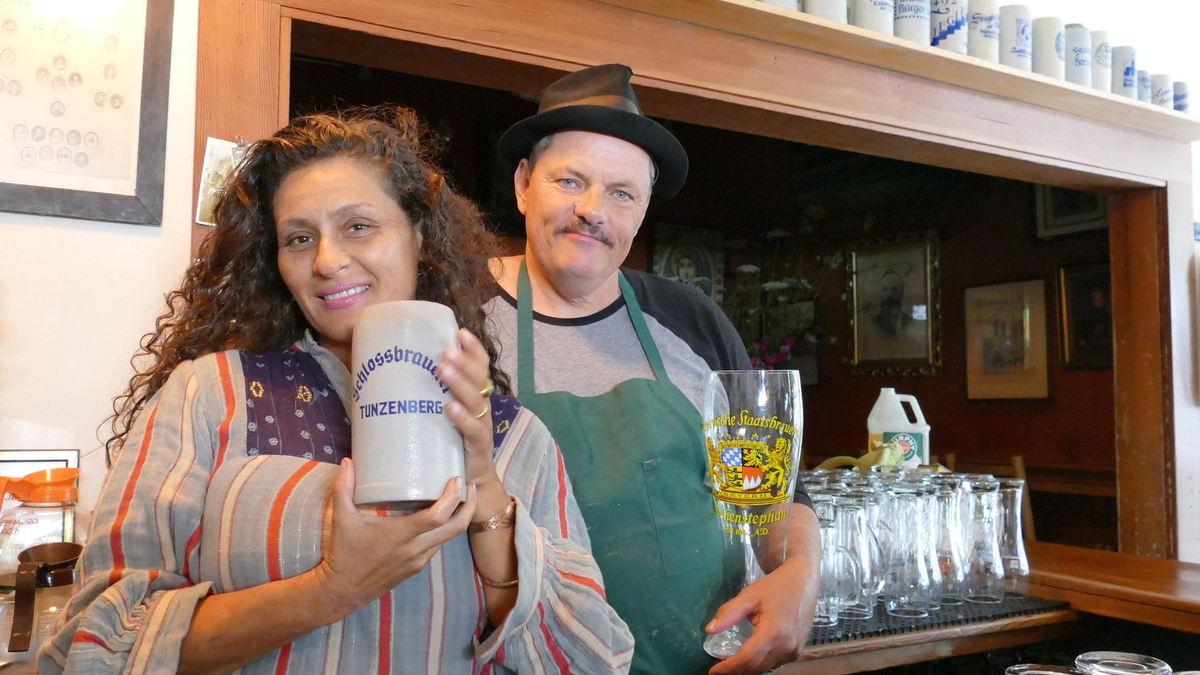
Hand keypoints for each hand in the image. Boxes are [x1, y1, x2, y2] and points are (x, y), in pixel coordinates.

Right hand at [313, 459, 476, 617]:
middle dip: (469, 506)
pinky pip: (438, 546)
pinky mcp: (417, 567)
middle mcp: (415, 549)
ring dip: (459, 518)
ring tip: (458, 497)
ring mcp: (418, 560)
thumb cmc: (343, 553)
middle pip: (456, 528)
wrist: (343, 591)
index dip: (453, 498)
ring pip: (449, 538)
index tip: (458, 480)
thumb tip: (348, 461)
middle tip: (470, 485)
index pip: (438, 516)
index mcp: (399, 535)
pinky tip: (440, 516)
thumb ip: (344, 488)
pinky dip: (445, 529)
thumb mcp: (341, 518)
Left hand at [436, 328, 497, 490]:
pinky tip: (450, 407)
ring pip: (475, 399)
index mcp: (474, 395)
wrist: (470, 479)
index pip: (480, 366)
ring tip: (441, 369)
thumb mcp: (437, 414)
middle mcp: (481, 406)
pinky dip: (462, 417)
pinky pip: (473, 428)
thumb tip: (380, 376)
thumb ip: (422, 396)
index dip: (473, 349)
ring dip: (459, 382)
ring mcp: (481, 425)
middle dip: (463, 361)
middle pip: (478, 378)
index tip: (460, 332)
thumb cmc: (447, 442)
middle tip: (444, 350)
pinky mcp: (477, 446)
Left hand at [706, 556, 818, 674]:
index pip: (747, 659)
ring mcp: (795, 650)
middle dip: (737, 669)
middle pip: (756, 668)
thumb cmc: (775, 586)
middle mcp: (786, 646)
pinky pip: (776, 663)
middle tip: (721, 664)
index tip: (713, 670)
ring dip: (750, 667)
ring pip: (766, 668)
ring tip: (734, 659)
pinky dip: (762, 663)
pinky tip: (753, 655)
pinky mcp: (798, 650)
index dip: (729, 668)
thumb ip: (728, 614)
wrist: (803, 582)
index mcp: (773, 632)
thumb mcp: (748, 596)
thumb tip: (709, 630)